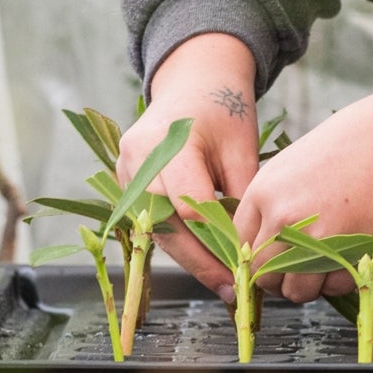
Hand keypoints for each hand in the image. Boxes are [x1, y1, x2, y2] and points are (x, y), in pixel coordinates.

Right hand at [119, 33, 265, 301]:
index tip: (245, 263)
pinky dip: (178, 242)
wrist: (192, 84)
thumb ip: (242, 195)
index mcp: (168, 141)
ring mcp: (124, 171)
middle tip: (232, 289)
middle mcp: (137, 158)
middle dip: (200, 261)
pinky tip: (205, 261)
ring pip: (154, 229)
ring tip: (222, 282)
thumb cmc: (222, 111)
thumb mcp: (242, 147)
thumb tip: (248, 250)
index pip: (187, 204)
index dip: (217, 238)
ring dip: (188, 257)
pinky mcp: (125, 183)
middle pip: (165, 224)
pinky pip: (150, 221)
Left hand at [236, 88, 372, 302]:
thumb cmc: (350, 146)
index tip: (273, 262)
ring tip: (328, 263)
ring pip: (295, 291)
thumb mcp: (294, 166)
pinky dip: (341, 281)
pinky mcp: (347, 253)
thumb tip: (265, 243)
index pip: (241, 245)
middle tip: (301, 271)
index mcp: (263, 192)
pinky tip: (351, 255)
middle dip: (281, 281)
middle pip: (263, 276)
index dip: (257, 260)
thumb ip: (275, 203)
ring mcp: (313, 238)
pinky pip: (333, 288)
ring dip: (311, 286)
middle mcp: (281, 217)